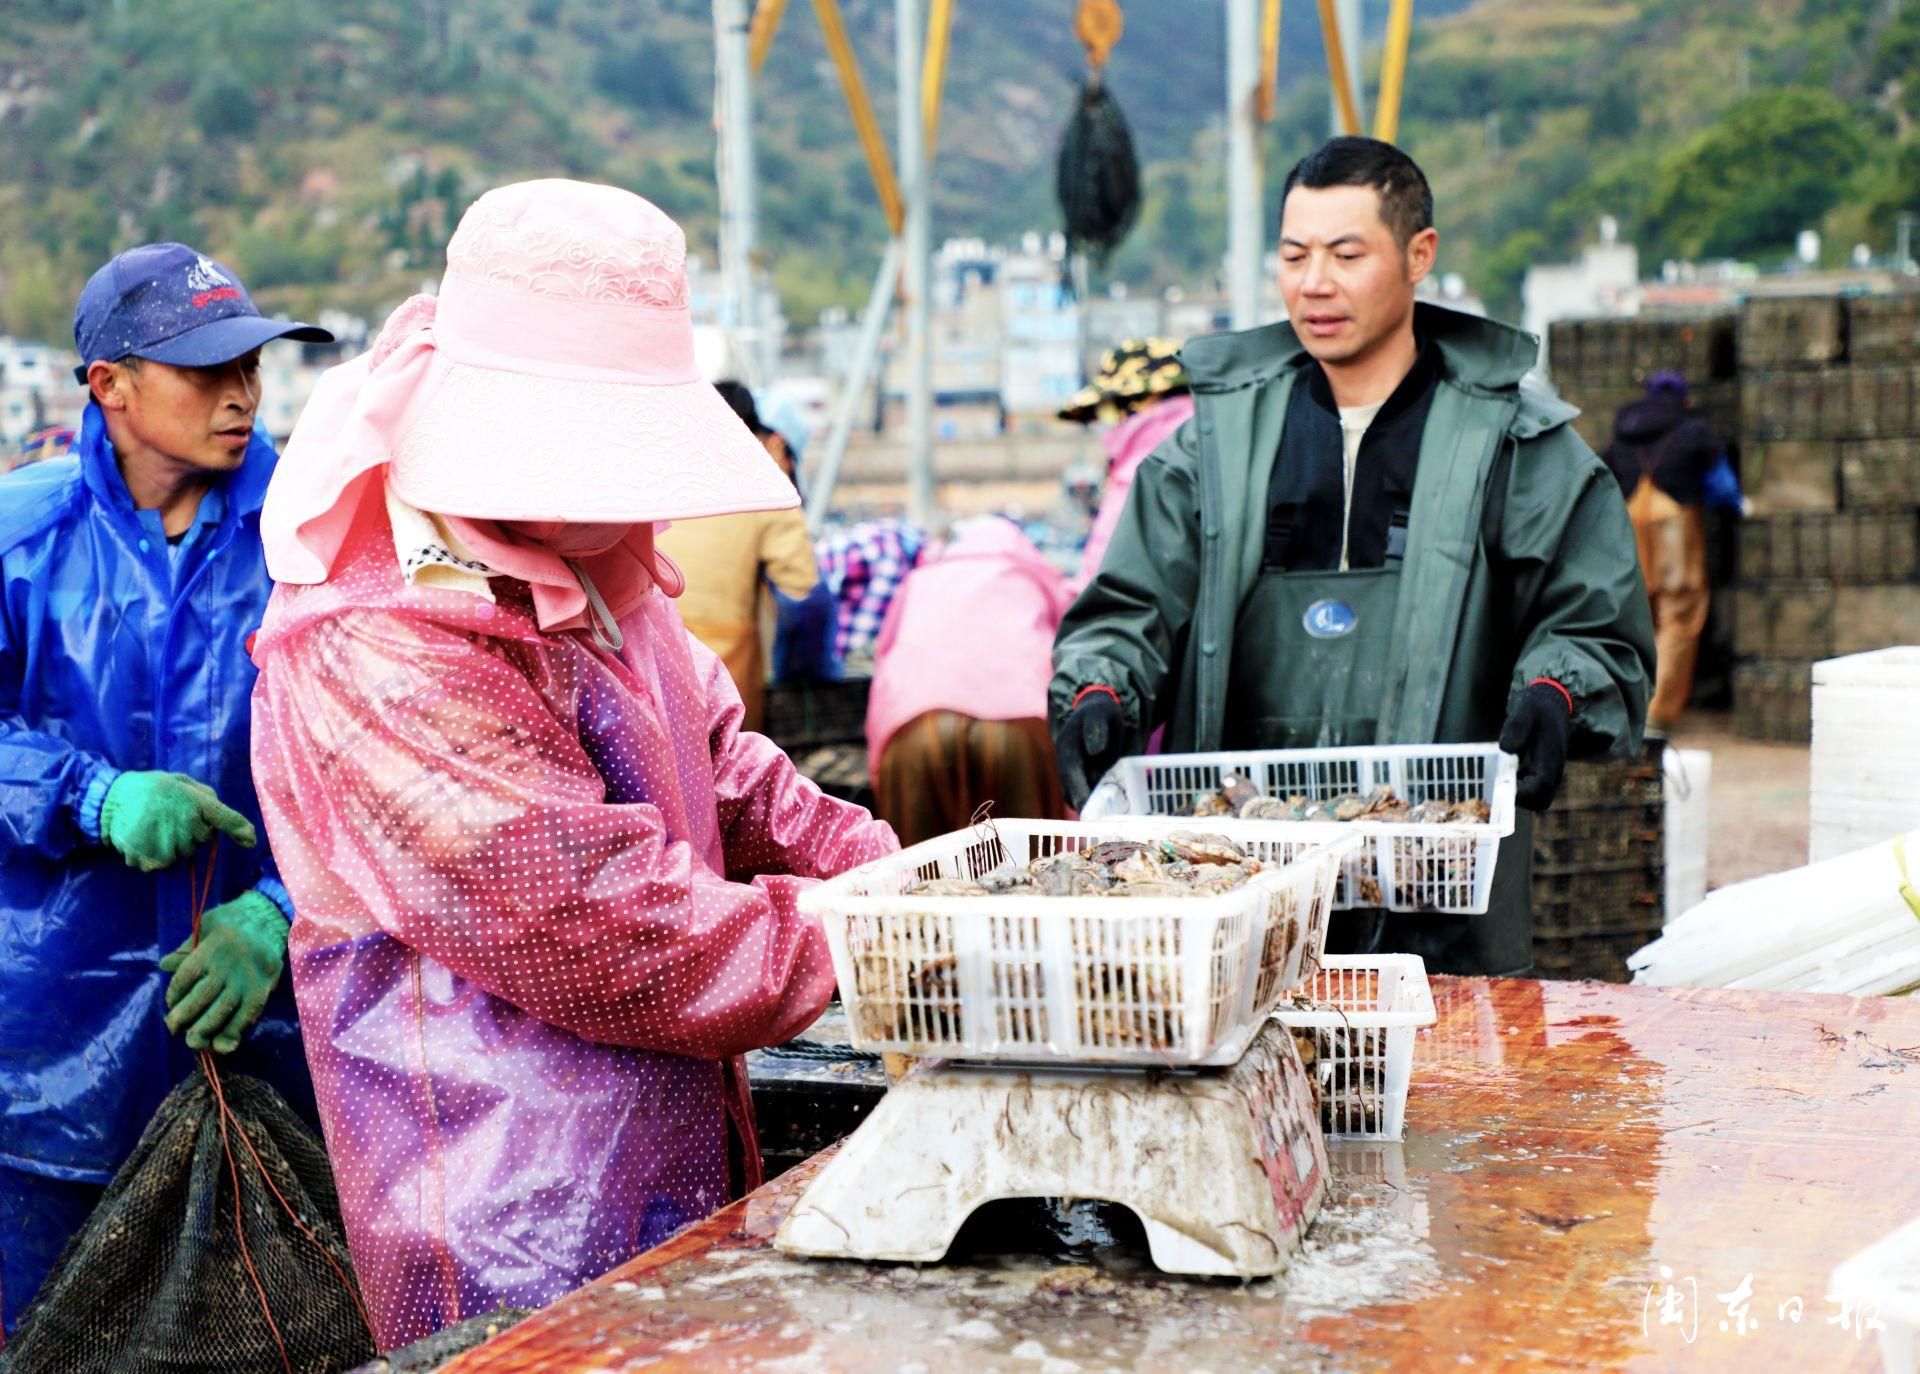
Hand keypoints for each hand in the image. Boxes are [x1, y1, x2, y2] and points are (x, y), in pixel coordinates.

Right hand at [101, 771, 256, 871]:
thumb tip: (225, 817)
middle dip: (189, 832)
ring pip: (180, 855)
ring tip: (153, 827)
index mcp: (198, 804)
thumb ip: (206, 797)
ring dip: (170, 845)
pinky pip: (160, 863)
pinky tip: (143, 838)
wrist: (111, 798)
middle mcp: (188, 827)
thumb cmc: (152, 788)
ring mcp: (168, 845)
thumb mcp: (182, 783)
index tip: (250, 841)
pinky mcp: (150, 860)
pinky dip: (152, 855)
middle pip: (200, 841)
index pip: (228, 819)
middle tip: (168, 817)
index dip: (241, 831)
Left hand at [159, 892, 285, 1053]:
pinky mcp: (263, 991)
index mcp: (213, 947)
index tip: (170, 1004)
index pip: (185, 977)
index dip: (174, 994)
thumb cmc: (232, 922)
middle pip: (202, 996)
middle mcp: (230, 965)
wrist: (270, 919)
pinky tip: (221, 1043)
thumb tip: (164, 965)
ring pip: (222, 1010)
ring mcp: (248, 980)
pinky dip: (233, 1032)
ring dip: (205, 1029)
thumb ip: (186, 948)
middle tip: (173, 1027)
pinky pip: (246, 1017)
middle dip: (184, 1016)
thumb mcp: (206, 925)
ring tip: (193, 1040)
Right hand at [1055, 689, 1126, 810]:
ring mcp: (1072, 773)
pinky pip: (1086, 794)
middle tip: (1098, 823)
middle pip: (1070, 790)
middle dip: (1083, 806)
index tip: (1085, 807)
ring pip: (1076, 795)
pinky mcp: (1082, 778)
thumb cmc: (1101, 712)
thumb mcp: (1101, 713)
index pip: (1070, 773)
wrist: (1097, 712)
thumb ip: (1096, 728)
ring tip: (1105, 822)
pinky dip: (1095, 803)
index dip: (1077, 791)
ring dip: (1088, 808)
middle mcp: (1065, 763)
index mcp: (1067, 748)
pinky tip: (1110, 812)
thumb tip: (1094, 750)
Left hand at [1499, 681, 1572, 811]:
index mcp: (1551, 757)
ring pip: (1535, 799)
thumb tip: (1506, 748)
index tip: (1503, 789)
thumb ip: (1517, 725)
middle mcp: (1552, 769)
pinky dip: (1515, 789)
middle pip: (1541, 801)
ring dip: (1516, 796)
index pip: (1542, 786)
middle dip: (1519, 801)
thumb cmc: (1536, 706)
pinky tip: (1498, 776)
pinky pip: (1530, 791)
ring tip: (1494, 781)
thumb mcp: (1525, 708)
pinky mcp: (1539, 772)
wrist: (1548, 705)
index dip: (1524, 794)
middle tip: (1496, 787)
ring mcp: (1547, 773)